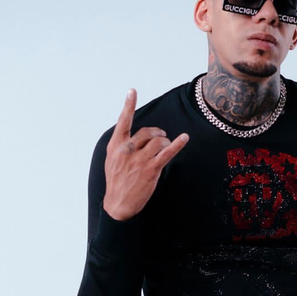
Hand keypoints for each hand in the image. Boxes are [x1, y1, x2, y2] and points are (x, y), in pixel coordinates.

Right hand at [102, 89, 188, 220]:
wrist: (118, 204)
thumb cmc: (116, 182)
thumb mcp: (112, 160)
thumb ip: (121, 145)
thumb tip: (133, 134)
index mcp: (116, 146)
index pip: (122, 121)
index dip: (128, 105)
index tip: (132, 91)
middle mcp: (127, 150)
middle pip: (147, 132)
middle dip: (157, 133)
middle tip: (161, 136)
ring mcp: (139, 160)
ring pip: (158, 141)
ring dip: (165, 141)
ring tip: (165, 146)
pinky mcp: (150, 169)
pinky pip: (166, 153)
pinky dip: (177, 144)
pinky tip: (184, 138)